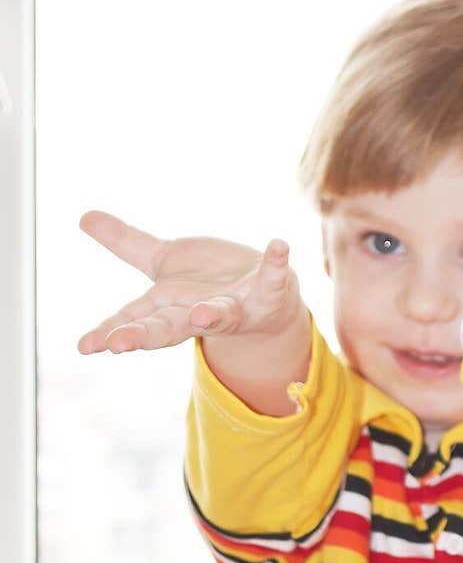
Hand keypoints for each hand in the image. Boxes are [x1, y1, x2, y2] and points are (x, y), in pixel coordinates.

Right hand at [77, 210, 301, 354]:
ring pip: (221, 315)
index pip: (133, 321)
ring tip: (201, 314)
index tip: (85, 346)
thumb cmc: (209, 283)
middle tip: (119, 344)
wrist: (265, 295)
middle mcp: (198, 312)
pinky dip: (277, 263)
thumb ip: (127, 244)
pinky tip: (279, 245)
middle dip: (145, 335)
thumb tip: (84, 216)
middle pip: (168, 327)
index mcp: (169, 307)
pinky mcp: (268, 292)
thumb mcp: (164, 262)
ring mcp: (235, 306)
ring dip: (211, 314)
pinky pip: (273, 278)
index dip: (108, 332)